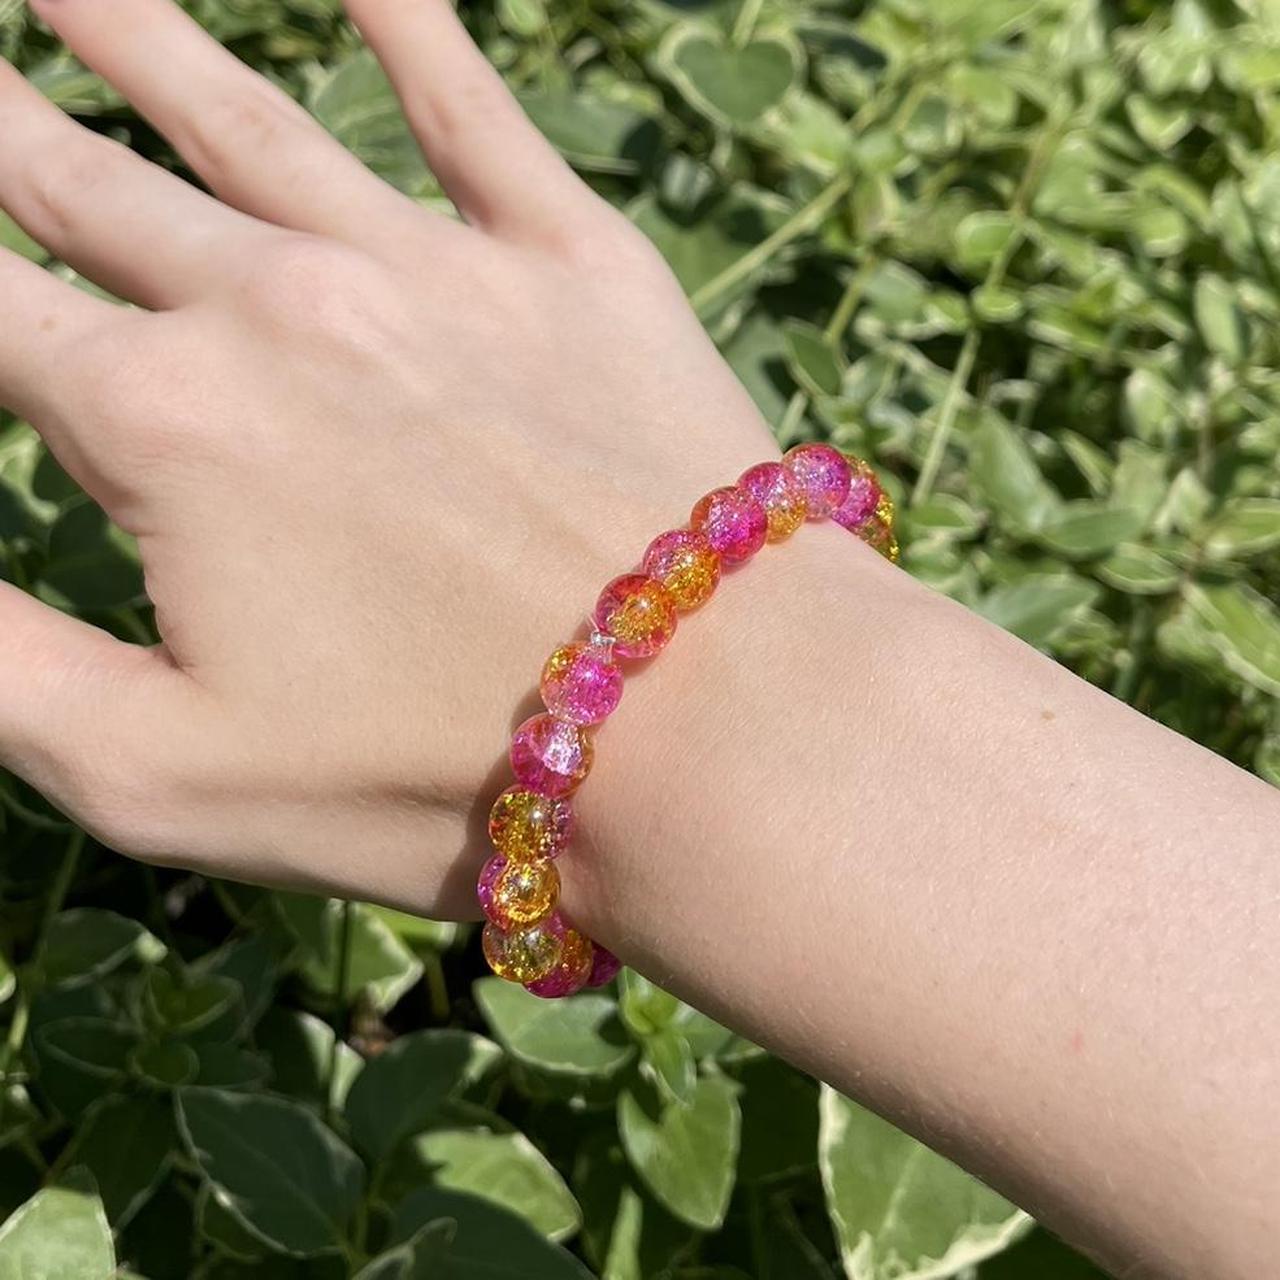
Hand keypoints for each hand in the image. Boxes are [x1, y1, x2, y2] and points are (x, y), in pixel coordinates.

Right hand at [0, 0, 773, 914]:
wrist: (715, 726)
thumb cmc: (437, 777)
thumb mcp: (160, 774)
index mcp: (165, 422)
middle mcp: (283, 305)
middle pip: (84, 181)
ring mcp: (438, 270)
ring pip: (245, 120)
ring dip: (136, 36)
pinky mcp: (575, 267)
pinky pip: (474, 115)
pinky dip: (412, 27)